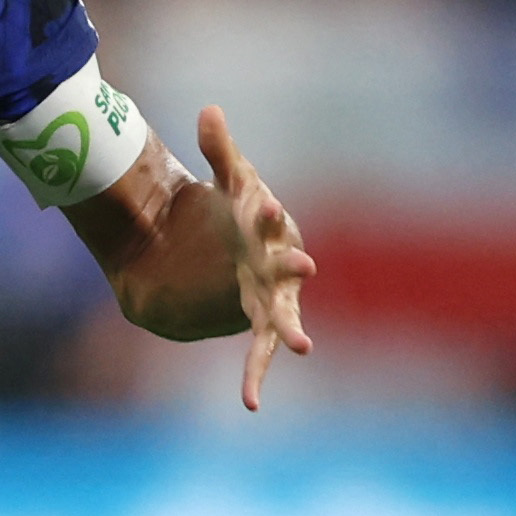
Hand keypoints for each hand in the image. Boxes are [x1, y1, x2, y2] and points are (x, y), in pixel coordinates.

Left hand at [199, 104, 314, 411]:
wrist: (229, 245)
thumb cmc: (235, 210)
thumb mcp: (227, 180)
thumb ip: (220, 150)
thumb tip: (209, 111)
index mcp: (269, 227)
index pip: (270, 218)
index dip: (269, 212)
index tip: (267, 206)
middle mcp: (277, 263)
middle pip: (286, 265)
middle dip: (293, 266)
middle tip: (305, 266)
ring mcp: (270, 295)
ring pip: (283, 314)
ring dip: (292, 328)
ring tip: (304, 345)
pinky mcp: (257, 320)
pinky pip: (259, 352)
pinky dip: (255, 376)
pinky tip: (250, 404)